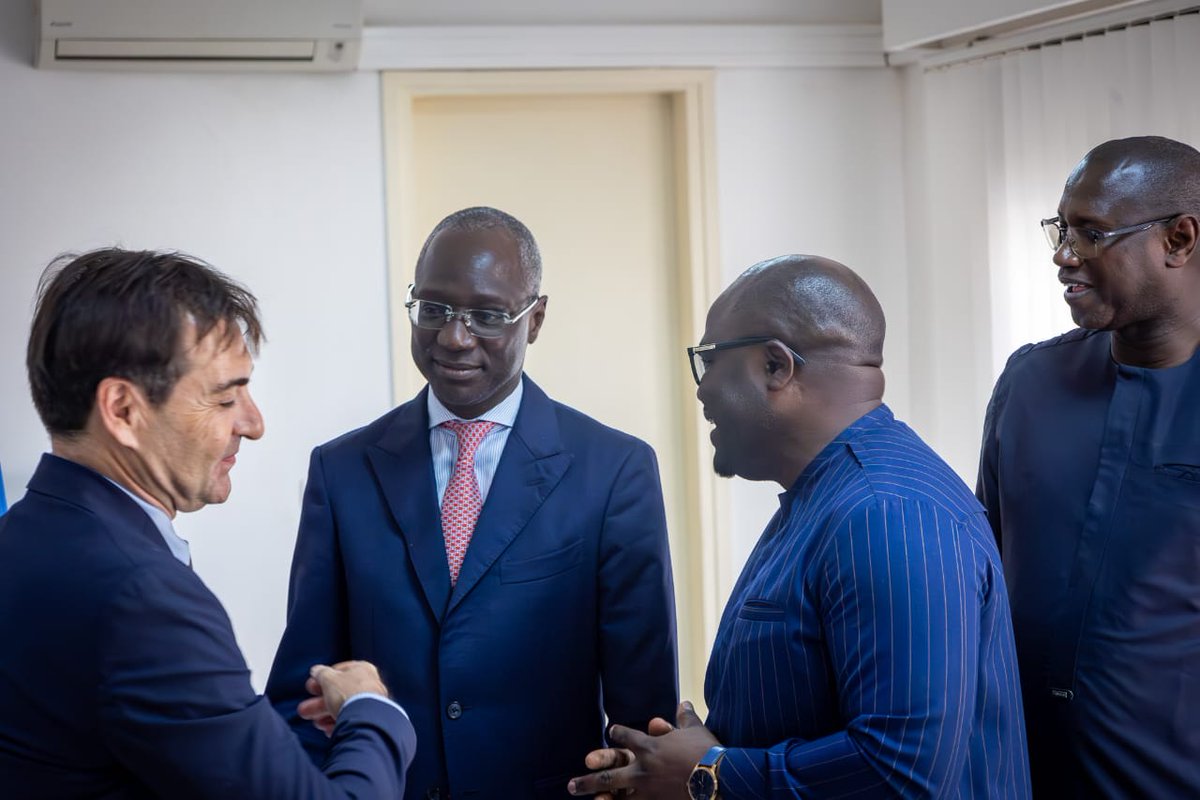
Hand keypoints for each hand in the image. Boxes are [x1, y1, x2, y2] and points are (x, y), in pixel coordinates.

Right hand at [297, 660, 388, 736]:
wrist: (365, 718)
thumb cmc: (347, 692)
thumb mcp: (328, 679)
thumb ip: (321, 673)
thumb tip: (316, 670)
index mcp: (362, 668)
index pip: (339, 671)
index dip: (322, 679)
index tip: (311, 688)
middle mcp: (369, 684)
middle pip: (339, 693)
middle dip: (319, 702)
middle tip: (304, 710)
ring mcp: (371, 702)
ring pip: (343, 707)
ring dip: (325, 715)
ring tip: (315, 723)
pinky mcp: (369, 719)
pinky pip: (351, 719)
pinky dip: (337, 723)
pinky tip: (327, 729)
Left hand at [568, 701, 718, 798]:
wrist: (719, 777)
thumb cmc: (707, 751)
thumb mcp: (695, 730)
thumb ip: (685, 718)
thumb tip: (683, 703)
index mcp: (650, 746)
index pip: (625, 736)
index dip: (617, 734)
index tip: (611, 733)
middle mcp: (643, 768)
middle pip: (610, 773)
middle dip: (589, 778)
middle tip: (572, 784)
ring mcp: (648, 790)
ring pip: (617, 796)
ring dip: (600, 798)